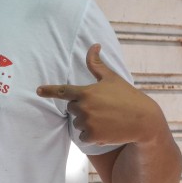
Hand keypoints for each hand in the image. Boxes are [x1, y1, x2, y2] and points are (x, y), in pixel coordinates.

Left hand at [36, 44, 164, 145]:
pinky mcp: (92, 136)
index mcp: (86, 92)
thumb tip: (94, 45)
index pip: (63, 91)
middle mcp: (84, 107)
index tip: (38, 90)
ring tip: (106, 119)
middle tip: (102, 108)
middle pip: (72, 109)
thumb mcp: (111, 78)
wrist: (143, 120)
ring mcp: (87, 122)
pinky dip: (92, 136)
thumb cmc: (127, 97)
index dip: (49, 90)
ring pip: (77, 124)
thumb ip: (96, 64)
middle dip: (83, 109)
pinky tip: (106, 130)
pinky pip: (83, 137)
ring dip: (88, 123)